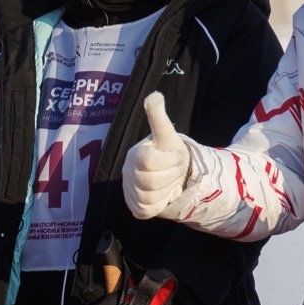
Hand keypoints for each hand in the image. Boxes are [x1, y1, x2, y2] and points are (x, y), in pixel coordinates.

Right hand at [121, 93, 191, 220]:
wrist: (174, 175)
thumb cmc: (169, 153)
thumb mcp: (167, 134)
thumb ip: (158, 116)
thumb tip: (154, 95)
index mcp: (135, 154)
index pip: (148, 161)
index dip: (169, 160)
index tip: (176, 156)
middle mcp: (127, 172)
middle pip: (149, 181)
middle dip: (170, 175)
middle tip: (174, 170)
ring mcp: (129, 191)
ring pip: (149, 197)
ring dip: (167, 190)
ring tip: (169, 182)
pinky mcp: (136, 208)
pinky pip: (148, 209)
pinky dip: (160, 204)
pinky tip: (163, 195)